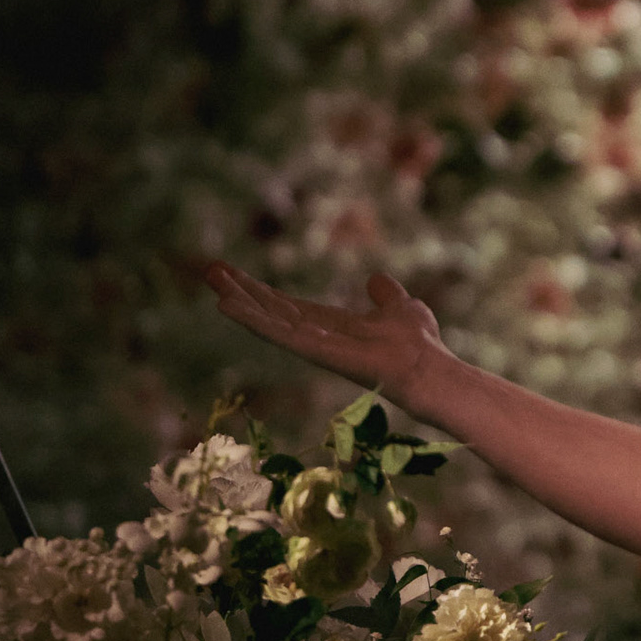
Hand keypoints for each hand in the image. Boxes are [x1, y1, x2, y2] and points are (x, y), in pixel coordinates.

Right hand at [205, 262, 450, 409]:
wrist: (429, 370)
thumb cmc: (420, 344)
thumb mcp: (401, 307)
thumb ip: (386, 295)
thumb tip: (376, 279)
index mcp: (332, 325)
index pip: (288, 306)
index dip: (262, 292)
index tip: (235, 274)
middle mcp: (317, 337)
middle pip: (272, 311)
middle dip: (242, 292)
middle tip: (210, 270)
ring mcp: (314, 346)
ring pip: (269, 321)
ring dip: (240, 302)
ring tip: (213, 282)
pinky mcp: (315, 352)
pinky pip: (278, 334)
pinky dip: (251, 319)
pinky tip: (226, 305)